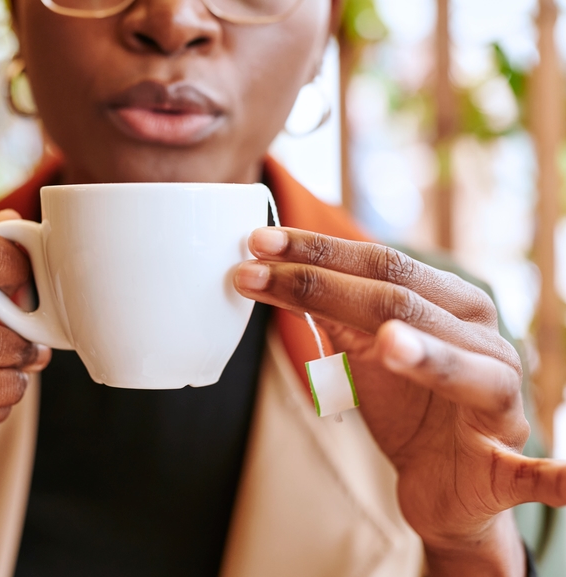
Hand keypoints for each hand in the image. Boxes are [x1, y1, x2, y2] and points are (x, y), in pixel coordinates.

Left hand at [234, 227, 564, 572]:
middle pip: (403, 305)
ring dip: (432, 360)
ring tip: (388, 344)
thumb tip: (269, 264)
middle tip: (257, 273)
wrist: (444, 479)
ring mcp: (500, 402)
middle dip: (323, 285)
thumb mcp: (364, 349)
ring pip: (469, 372)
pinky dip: (556, 475)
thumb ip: (334, 310)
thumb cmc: (409, 405)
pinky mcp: (506, 464)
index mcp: (452, 307)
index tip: (258, 242)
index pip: (382, 265)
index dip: (318, 252)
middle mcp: (482, 342)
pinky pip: (536, 472)